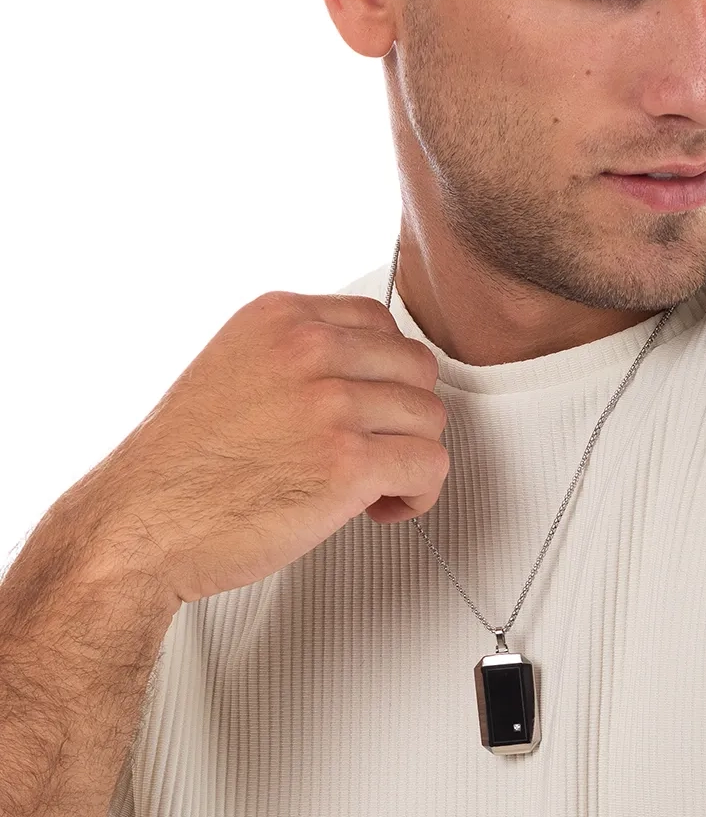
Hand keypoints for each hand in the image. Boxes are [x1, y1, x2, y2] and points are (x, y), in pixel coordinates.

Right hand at [71, 291, 449, 603]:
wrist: (139, 526)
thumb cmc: (182, 463)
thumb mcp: (234, 366)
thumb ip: (300, 354)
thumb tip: (369, 372)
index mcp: (281, 318)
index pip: (379, 320)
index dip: (386, 370)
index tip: (375, 401)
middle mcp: (308, 349)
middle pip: (415, 366)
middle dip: (404, 413)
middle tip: (378, 446)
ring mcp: (331, 404)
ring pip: (430, 416)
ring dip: (412, 455)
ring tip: (377, 482)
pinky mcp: (348, 464)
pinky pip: (429, 465)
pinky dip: (419, 493)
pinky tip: (385, 505)